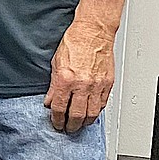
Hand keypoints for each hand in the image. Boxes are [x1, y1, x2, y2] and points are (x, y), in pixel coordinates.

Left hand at [45, 18, 115, 132]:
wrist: (94, 31)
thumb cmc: (75, 42)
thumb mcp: (56, 64)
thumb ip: (53, 86)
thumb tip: (51, 101)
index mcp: (66, 79)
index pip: (60, 108)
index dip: (56, 119)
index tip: (56, 123)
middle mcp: (82, 84)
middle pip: (76, 115)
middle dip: (71, 126)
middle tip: (67, 128)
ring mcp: (97, 85)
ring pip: (92, 114)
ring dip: (84, 122)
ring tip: (79, 124)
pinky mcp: (108, 83)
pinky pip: (102, 104)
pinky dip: (96, 112)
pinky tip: (91, 113)